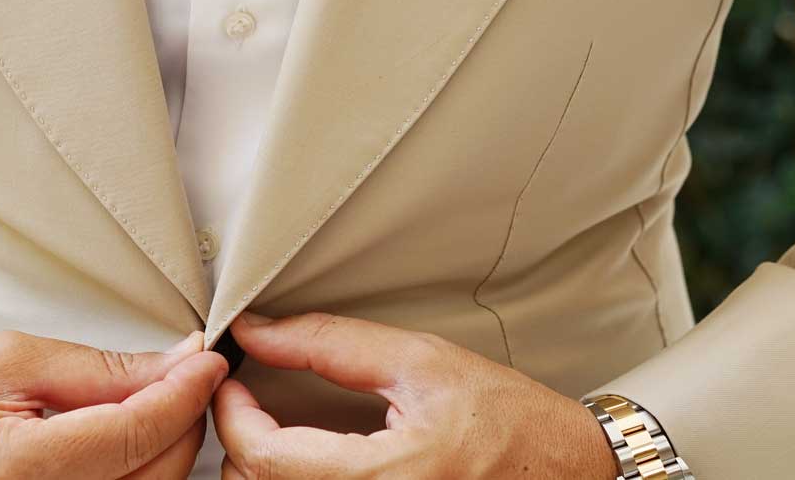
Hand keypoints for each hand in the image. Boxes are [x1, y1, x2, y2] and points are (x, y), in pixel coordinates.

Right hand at [0, 327, 227, 478]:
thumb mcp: (5, 360)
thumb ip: (97, 371)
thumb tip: (175, 364)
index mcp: (7, 472)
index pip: (134, 435)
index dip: (184, 393)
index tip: (208, 362)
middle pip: (152, 479)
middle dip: (178, 424)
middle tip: (180, 379)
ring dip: (159, 458)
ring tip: (143, 413)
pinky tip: (119, 451)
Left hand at [212, 310, 618, 478]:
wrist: (565, 471)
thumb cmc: (507, 418)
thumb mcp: (419, 361)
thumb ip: (329, 344)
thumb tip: (258, 330)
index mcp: (385, 477)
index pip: (264, 457)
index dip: (230, 412)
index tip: (230, 378)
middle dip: (241, 438)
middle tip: (247, 396)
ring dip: (263, 464)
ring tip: (275, 425)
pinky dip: (292, 479)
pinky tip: (305, 457)